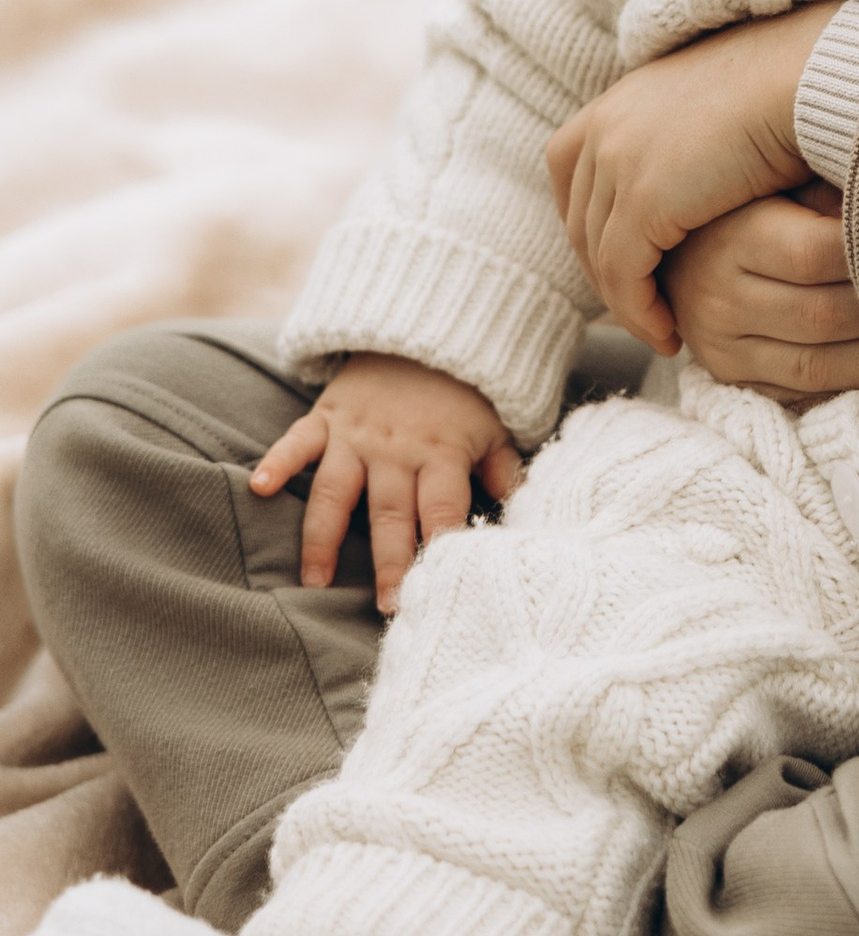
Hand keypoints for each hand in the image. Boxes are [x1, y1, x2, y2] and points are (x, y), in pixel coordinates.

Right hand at [249, 353, 523, 612]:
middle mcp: (396, 449)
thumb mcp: (496, 426)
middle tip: (385, 607)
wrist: (427, 328)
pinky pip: (297, 440)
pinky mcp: (327, 416)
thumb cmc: (465, 390)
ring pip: (337, 491)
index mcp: (442, 452)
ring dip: (323, 537)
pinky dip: (277, 462)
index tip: (438, 589)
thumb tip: (523, 514)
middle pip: (390, 513)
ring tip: (314, 581)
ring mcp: (357, 434)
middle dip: (389, 562)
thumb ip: (505, 471)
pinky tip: (259, 488)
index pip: (442, 510)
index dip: (439, 549)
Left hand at [547, 0, 841, 354]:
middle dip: (607, 273)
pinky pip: (624, 278)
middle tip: (645, 311)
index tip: (629, 265)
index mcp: (616, 102)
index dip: (593, 228)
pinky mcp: (644, 200)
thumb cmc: (787, 92)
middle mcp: (604, 128)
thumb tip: (696, 177)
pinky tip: (672, 335)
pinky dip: (642, 314)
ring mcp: (617, 162)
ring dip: (627, 304)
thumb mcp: (717, 112)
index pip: (572, 179)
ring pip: (600, 258)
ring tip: (663, 331)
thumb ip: (688, 142)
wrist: (810, 76)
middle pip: (581, 222)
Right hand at [662, 185, 858, 400]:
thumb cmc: (749, 195)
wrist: (672, 242)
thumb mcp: (783, 175)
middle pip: (826, 316)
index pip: (820, 255)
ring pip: (821, 365)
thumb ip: (835, 183)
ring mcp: (720, 344)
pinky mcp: (729, 376)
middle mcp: (718, 297)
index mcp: (735, 236)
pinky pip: (804, 393)